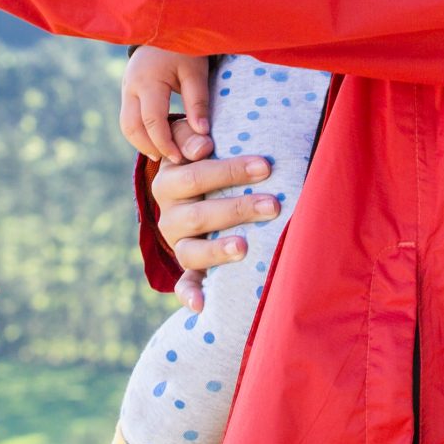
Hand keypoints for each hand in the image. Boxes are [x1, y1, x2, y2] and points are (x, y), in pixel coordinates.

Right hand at [120, 47, 216, 162]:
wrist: (165, 25)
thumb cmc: (184, 47)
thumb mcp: (195, 72)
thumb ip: (198, 102)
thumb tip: (202, 133)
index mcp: (147, 81)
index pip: (150, 121)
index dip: (164, 142)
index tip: (180, 158)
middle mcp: (131, 86)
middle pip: (131, 127)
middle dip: (148, 146)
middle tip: (169, 159)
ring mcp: (126, 88)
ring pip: (126, 124)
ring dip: (142, 142)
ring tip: (163, 153)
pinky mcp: (128, 90)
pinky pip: (129, 117)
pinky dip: (140, 132)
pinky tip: (157, 139)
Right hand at [149, 148, 279, 312]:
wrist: (188, 186)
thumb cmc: (204, 158)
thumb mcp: (193, 142)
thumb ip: (191, 136)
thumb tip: (203, 143)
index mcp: (170, 179)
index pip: (198, 174)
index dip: (231, 171)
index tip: (265, 166)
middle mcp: (169, 213)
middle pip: (200, 212)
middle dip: (239, 207)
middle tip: (274, 205)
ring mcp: (177, 242)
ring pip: (192, 250)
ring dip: (218, 250)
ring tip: (244, 247)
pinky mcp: (186, 267)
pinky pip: (184, 284)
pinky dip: (190, 295)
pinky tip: (201, 307)